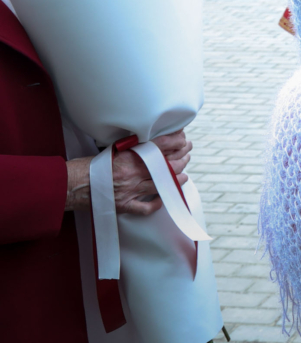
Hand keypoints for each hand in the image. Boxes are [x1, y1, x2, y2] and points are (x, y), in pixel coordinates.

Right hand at [64, 130, 192, 215]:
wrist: (68, 185)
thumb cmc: (86, 166)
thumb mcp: (110, 149)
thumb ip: (130, 147)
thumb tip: (147, 142)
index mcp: (129, 156)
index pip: (161, 146)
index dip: (176, 142)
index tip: (184, 139)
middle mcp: (133, 173)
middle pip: (167, 165)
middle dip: (182, 157)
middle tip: (187, 153)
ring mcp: (130, 190)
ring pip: (162, 184)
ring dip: (177, 178)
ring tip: (184, 174)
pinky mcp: (124, 205)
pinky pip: (146, 207)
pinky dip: (157, 203)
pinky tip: (163, 198)